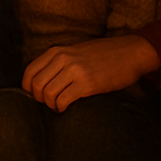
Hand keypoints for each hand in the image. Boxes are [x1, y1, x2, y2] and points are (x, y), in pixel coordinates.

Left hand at [22, 35, 160, 111]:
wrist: (131, 53)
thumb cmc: (104, 55)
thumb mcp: (76, 51)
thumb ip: (58, 61)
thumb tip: (41, 81)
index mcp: (57, 51)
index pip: (29, 72)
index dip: (28, 88)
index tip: (37, 96)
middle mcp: (63, 59)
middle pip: (36, 85)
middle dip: (39, 99)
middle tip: (50, 103)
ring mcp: (75, 71)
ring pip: (47, 94)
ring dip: (51, 105)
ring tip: (60, 106)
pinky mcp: (87, 84)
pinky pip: (63, 101)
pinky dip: (61, 109)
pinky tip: (67, 109)